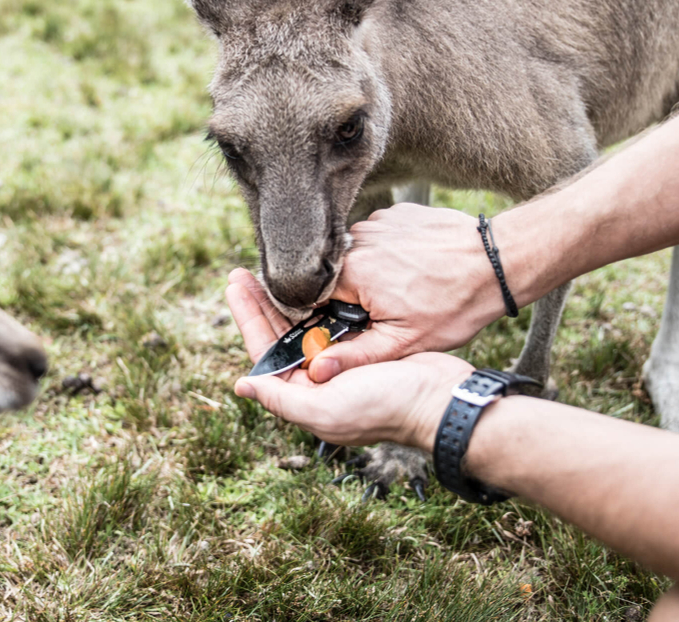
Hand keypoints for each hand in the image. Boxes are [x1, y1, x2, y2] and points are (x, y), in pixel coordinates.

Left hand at [226, 268, 473, 450]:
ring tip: (266, 271)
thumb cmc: (388, 407)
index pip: (264, 352)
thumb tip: (242, 385)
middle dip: (260, 303)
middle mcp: (317, 380)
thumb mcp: (326, 408)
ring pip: (302, 325)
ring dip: (284, 299)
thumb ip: (282, 398)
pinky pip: (329, 320)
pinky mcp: (363, 347)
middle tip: (242, 272)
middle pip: (279, 335)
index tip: (236, 286)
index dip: (248, 317)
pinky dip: (315, 301)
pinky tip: (305, 281)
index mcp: (304, 396)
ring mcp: (340, 363)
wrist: (443, 399)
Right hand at [308, 204, 504, 382]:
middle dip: (352, 295)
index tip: (349, 325)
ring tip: (404, 288)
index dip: (326, 315)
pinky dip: (389, 253)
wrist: (497, 262)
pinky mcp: (396, 212)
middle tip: (388, 309)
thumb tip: (316, 369)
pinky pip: (378, 237)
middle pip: (335, 274)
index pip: (314, 296)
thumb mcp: (404, 343)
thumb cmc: (455, 304)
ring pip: (356, 255)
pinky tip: (413, 267)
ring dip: (370, 273)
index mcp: (351, 271)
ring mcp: (377, 221)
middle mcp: (357, 238)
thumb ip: (355, 356)